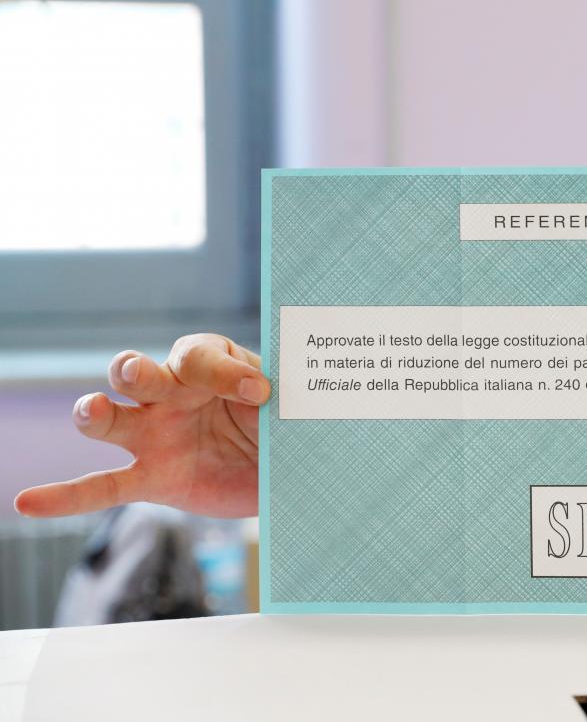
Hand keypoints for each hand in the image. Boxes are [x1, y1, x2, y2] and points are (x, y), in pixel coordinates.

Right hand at [14, 334, 268, 518]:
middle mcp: (171, 393)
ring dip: (96, 412)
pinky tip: (28, 502)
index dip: (225, 373)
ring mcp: (155, 435)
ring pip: (111, 418)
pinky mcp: (153, 478)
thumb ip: (275, 388)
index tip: (260, 393)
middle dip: (134, 370)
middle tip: (140, 373)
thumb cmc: (283, 416)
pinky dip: (66, 496)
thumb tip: (268, 391)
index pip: (198, 356)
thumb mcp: (286, 396)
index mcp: (207, 362)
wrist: (288, 464)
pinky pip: (103, 486)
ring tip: (93, 411)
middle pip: (136, 372)